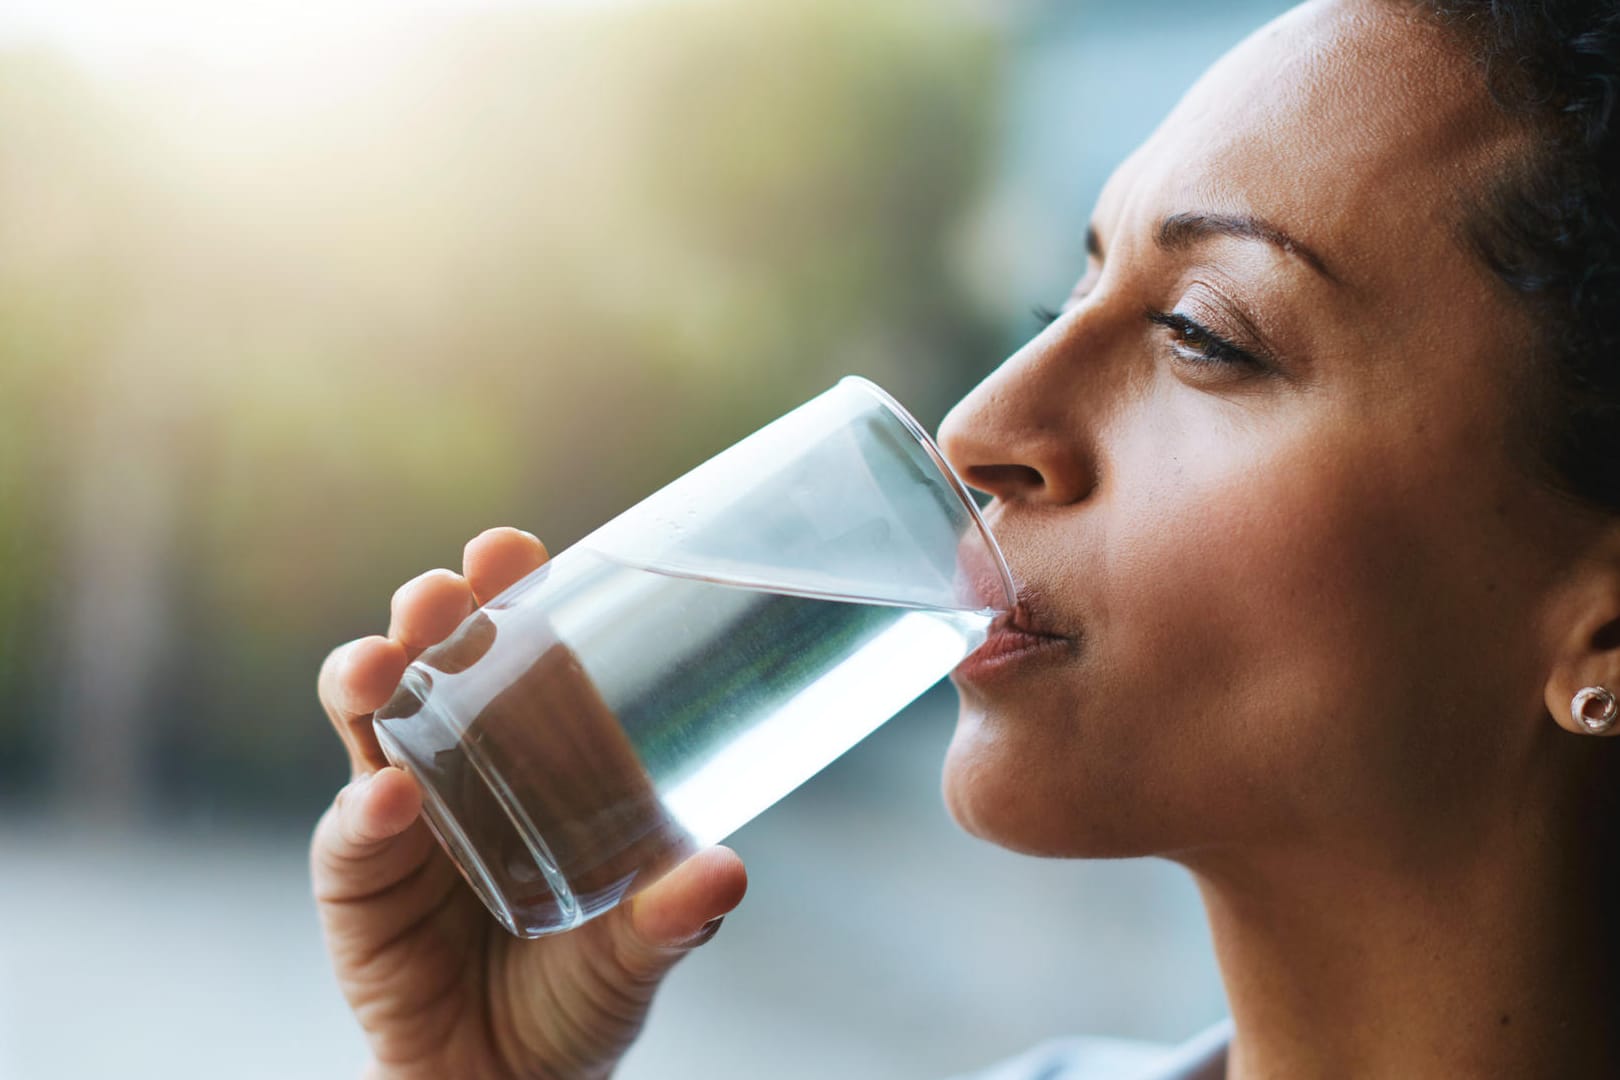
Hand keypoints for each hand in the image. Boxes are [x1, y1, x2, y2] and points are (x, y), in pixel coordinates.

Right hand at [312, 527, 747, 1079]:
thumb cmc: (584, 988)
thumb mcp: (642, 947)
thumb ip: (677, 915)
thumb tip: (727, 871)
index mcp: (537, 749)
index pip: (516, 645)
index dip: (507, 589)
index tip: (512, 548)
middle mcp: (461, 761)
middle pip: (430, 659)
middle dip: (426, 613)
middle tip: (439, 597)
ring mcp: (402, 814)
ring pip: (366, 722)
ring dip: (367, 680)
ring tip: (384, 668)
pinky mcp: (359, 882)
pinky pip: (350, 837)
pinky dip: (363, 816)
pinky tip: (387, 803)